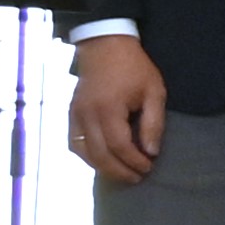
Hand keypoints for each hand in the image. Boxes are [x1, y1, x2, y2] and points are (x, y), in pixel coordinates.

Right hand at [66, 37, 166, 183]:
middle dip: (119, 171)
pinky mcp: (71, 114)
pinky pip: (74, 142)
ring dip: (102, 167)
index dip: (134, 161)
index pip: (120, 146)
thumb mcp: (154, 92)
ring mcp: (75, 114)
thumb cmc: (134, 68)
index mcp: (108, 108)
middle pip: (99, 155)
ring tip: (122, 174)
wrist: (105, 47)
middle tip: (138, 178)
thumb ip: (153, 123)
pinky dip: (87, 156)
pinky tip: (102, 161)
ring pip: (83, 152)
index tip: (149, 166)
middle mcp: (86, 114)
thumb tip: (151, 152)